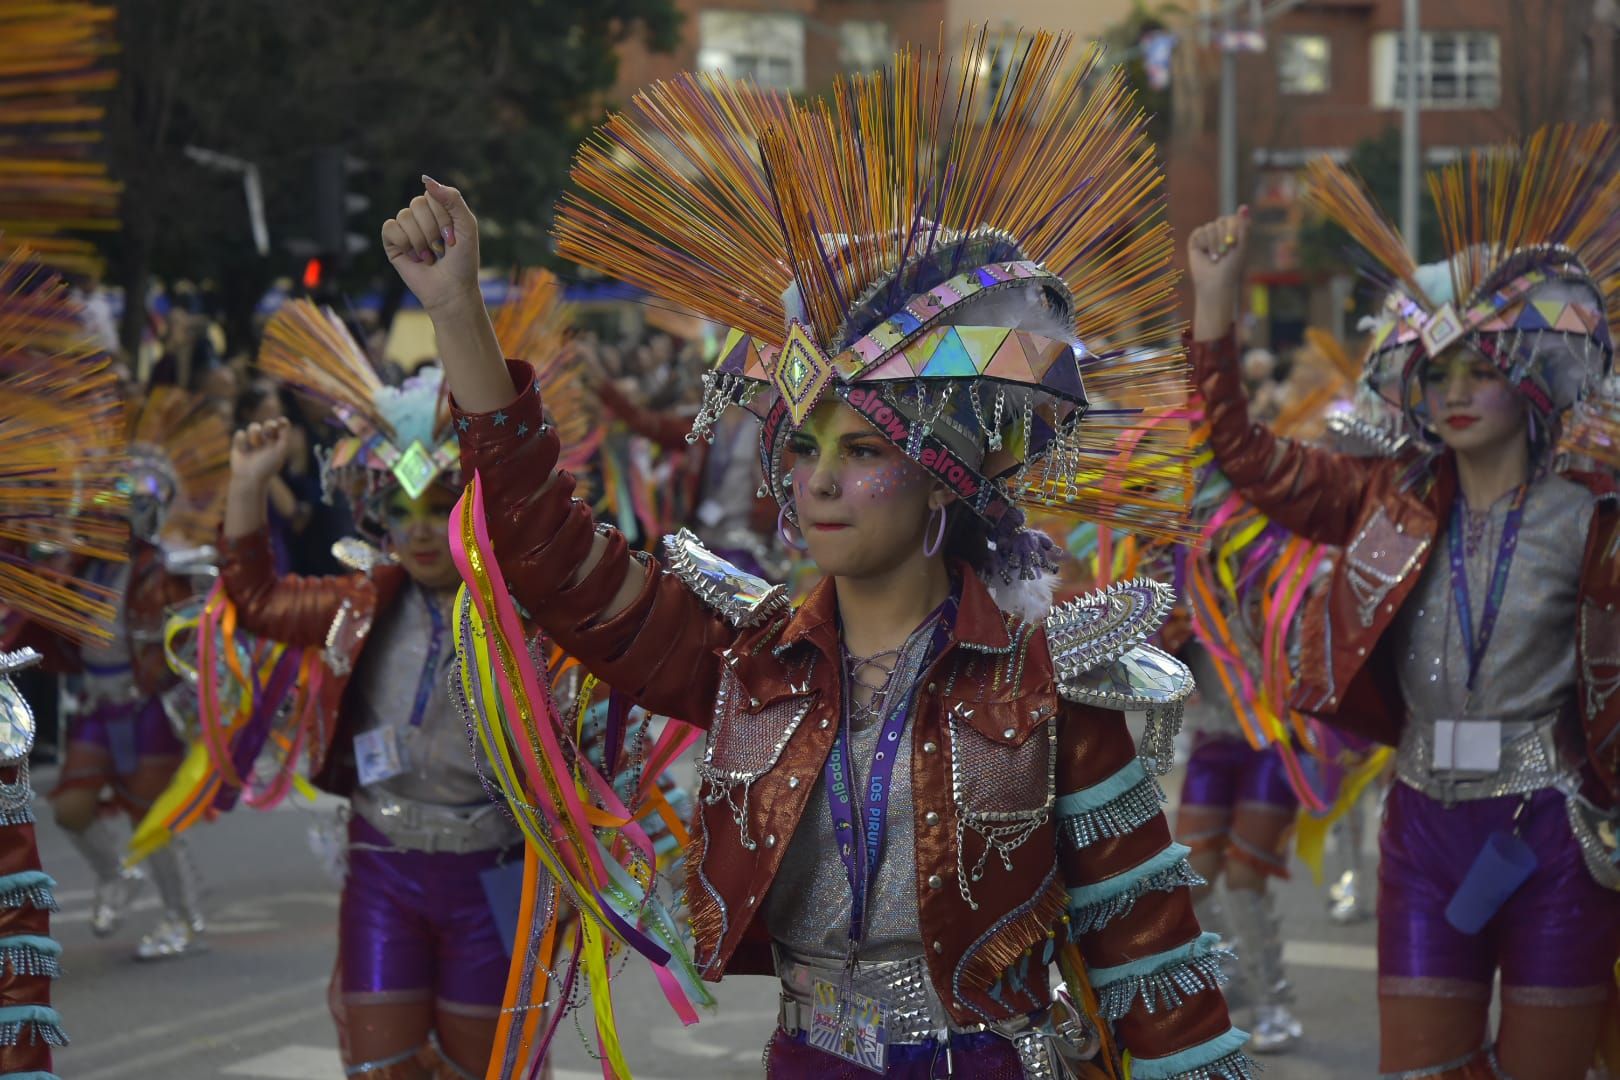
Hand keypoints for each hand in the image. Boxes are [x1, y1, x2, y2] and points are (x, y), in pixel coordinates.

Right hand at [230, 418, 291, 488]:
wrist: (249, 478)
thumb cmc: (267, 466)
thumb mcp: (280, 450)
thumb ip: (284, 436)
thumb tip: (285, 420)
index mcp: (277, 443)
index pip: (280, 428)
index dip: (281, 423)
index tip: (281, 421)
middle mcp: (266, 442)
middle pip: (268, 424)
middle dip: (269, 425)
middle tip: (270, 429)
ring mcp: (252, 442)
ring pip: (253, 427)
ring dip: (255, 433)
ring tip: (255, 444)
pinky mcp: (239, 444)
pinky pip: (240, 433)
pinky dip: (242, 441)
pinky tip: (243, 450)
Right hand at [381, 176, 481, 315]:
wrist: (452, 289)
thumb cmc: (463, 260)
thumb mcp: (467, 225)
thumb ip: (452, 199)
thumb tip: (425, 179)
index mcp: (439, 208)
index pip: (433, 195)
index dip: (443, 217)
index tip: (453, 238)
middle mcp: (421, 215)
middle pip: (417, 204)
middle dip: (432, 230)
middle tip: (441, 249)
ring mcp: (405, 228)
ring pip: (404, 216)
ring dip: (420, 240)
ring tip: (429, 255)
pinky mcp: (392, 242)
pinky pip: (390, 228)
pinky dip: (405, 243)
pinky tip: (415, 257)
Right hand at [1188, 206, 1250, 341]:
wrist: (1216, 282)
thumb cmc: (1232, 266)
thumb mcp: (1242, 245)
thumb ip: (1243, 225)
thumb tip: (1244, 206)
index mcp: (1235, 229)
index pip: (1233, 218)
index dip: (1232, 230)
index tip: (1233, 245)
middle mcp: (1222, 229)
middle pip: (1221, 221)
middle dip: (1223, 239)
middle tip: (1224, 253)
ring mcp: (1209, 234)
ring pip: (1210, 227)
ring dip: (1214, 244)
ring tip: (1216, 257)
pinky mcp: (1196, 239)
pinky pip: (1199, 232)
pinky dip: (1204, 244)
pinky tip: (1206, 254)